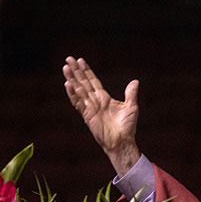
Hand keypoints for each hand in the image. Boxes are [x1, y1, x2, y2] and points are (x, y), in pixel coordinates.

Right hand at [63, 56, 140, 174]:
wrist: (122, 142)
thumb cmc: (127, 127)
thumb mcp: (131, 107)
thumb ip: (130, 94)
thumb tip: (135, 81)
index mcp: (104, 98)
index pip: (93, 81)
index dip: (87, 71)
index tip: (80, 61)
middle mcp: (95, 101)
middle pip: (83, 82)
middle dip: (76, 71)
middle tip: (68, 59)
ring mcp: (89, 108)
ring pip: (78, 90)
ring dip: (71, 78)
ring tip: (65, 67)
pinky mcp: (87, 115)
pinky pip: (78, 103)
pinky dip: (73, 94)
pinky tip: (68, 84)